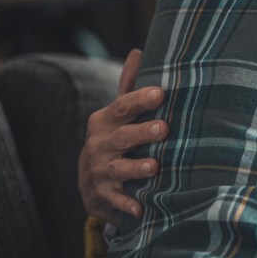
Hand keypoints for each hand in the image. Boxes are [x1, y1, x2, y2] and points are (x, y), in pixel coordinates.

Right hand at [77, 49, 166, 223]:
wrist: (92, 183)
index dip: (141, 99)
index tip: (161, 93)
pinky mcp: (103, 196)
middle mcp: (99, 145)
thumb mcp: (118, 114)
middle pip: (121, 137)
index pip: (122, 106)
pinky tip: (141, 207)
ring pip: (118, 169)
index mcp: (105, 121)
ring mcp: (99, 171)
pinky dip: (127, 204)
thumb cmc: (116, 138)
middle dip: (142, 133)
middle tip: (164, 128)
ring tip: (154, 166)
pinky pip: (115, 200)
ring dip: (136, 167)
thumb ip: (129, 85)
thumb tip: (138, 50)